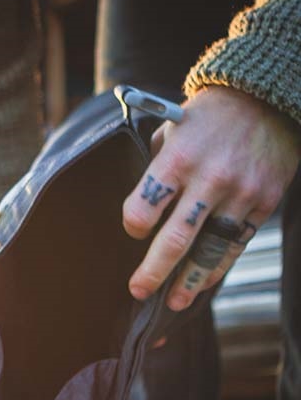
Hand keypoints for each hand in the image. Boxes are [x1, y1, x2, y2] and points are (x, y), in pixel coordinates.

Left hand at [123, 86, 299, 310]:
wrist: (267, 96)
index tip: (133, 231)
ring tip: (173, 303)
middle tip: (138, 291)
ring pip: (210, 251)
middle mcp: (209, 179)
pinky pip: (236, 244)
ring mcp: (240, 194)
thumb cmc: (209, 115)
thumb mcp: (172, 129)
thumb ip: (157, 168)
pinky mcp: (264, 202)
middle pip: (175, 240)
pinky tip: (203, 281)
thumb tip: (144, 206)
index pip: (143, 209)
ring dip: (189, 282)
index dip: (132, 227)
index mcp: (177, 159)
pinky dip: (218, 266)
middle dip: (153, 272)